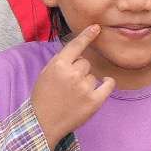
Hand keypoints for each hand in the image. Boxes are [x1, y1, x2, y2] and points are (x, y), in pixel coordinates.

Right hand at [30, 27, 115, 147]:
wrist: (43, 123)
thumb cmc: (43, 97)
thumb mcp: (46, 74)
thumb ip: (62, 62)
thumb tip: (79, 52)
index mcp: (58, 65)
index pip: (75, 46)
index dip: (87, 35)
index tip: (96, 27)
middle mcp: (72, 74)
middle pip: (86, 63)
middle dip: (79, 71)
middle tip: (68, 85)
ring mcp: (84, 88)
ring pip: (94, 75)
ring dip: (87, 82)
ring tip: (74, 95)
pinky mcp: (95, 101)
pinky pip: (108, 84)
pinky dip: (107, 84)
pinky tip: (103, 85)